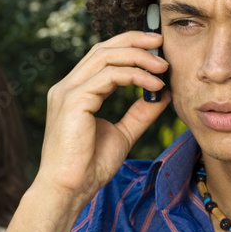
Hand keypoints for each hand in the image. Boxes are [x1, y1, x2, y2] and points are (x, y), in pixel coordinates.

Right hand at [34, 30, 170, 211]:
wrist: (68, 190)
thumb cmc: (89, 167)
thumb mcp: (122, 134)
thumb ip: (140, 113)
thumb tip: (162, 93)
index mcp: (74, 92)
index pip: (101, 56)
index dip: (128, 46)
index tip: (155, 48)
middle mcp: (67, 87)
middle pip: (102, 49)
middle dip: (134, 41)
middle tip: (162, 43)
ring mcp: (67, 91)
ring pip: (105, 57)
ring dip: (138, 57)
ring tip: (163, 67)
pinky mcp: (74, 100)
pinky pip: (109, 76)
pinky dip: (135, 76)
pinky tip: (154, 85)